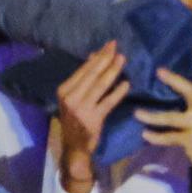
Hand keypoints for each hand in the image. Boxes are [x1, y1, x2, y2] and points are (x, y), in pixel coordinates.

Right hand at [55, 42, 128, 192]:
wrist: (74, 147)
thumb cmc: (75, 119)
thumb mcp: (74, 97)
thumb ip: (84, 79)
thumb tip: (95, 55)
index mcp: (64, 90)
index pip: (83, 69)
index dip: (98, 56)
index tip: (109, 45)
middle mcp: (70, 98)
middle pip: (92, 74)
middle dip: (106, 59)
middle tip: (117, 47)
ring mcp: (81, 109)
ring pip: (100, 86)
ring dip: (113, 71)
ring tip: (122, 60)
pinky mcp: (93, 120)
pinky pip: (108, 102)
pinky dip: (118, 92)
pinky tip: (126, 84)